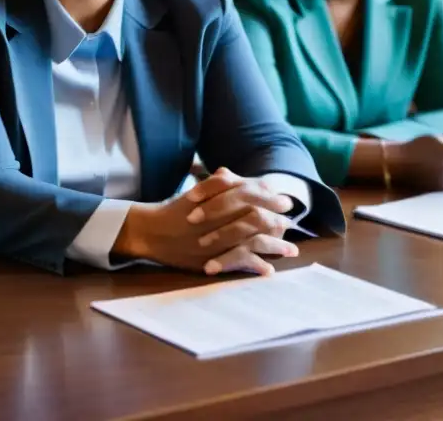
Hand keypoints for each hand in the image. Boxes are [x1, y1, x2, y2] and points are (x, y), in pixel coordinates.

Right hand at [113, 168, 297, 274]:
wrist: (151, 231)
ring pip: (254, 241)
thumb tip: (229, 173)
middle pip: (259, 218)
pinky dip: (256, 266)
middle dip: (278, 222)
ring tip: (291, 251)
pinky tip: (269, 270)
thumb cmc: (175, 211)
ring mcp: (218, 239)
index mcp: (220, 199)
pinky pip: (240, 262)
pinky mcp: (213, 258)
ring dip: (275, 246)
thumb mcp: (196, 194)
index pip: (253, 196)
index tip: (285, 203)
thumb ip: (215, 184)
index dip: (271, 199)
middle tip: (291, 225)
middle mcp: (221, 218)